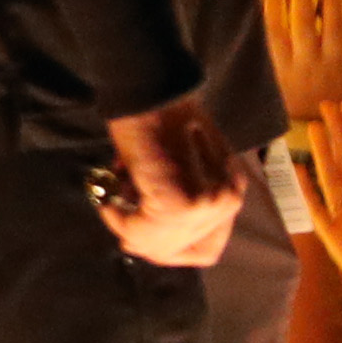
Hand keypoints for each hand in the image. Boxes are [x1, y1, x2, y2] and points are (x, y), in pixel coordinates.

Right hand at [100, 96, 245, 267]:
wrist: (152, 90)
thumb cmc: (159, 120)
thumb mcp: (180, 166)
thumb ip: (176, 199)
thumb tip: (139, 242)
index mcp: (232, 192)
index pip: (206, 249)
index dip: (170, 249)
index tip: (139, 236)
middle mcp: (227, 201)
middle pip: (183, 251)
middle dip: (145, 239)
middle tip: (117, 215)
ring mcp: (207, 204)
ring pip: (161, 245)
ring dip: (130, 228)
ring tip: (114, 201)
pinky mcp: (181, 203)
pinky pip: (143, 232)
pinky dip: (119, 219)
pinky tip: (109, 200)